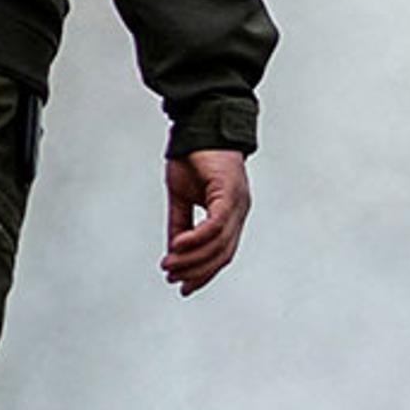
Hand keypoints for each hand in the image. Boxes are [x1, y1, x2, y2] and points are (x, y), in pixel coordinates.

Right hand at [163, 147, 250, 294]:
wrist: (199, 123)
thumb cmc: (192, 156)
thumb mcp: (181, 196)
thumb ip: (181, 224)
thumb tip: (174, 252)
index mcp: (231, 213)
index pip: (222, 253)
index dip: (204, 273)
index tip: (184, 287)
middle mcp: (240, 211)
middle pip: (223, 254)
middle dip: (197, 271)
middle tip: (173, 279)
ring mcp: (238, 202)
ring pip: (219, 243)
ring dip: (193, 259)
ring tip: (170, 265)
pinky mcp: (229, 192)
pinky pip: (215, 225)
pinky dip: (196, 239)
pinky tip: (177, 247)